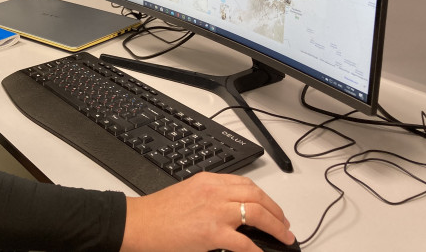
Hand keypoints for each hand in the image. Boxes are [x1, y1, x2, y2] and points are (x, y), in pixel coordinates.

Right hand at [120, 172, 295, 251]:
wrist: (140, 223)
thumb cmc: (158, 212)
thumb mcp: (188, 192)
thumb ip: (209, 196)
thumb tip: (231, 209)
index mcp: (208, 180)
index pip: (246, 184)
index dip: (265, 197)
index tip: (272, 207)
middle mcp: (214, 192)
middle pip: (257, 196)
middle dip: (277, 211)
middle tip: (285, 224)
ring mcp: (215, 211)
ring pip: (257, 213)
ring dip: (276, 227)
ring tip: (284, 237)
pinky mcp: (212, 233)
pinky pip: (244, 243)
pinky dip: (257, 250)